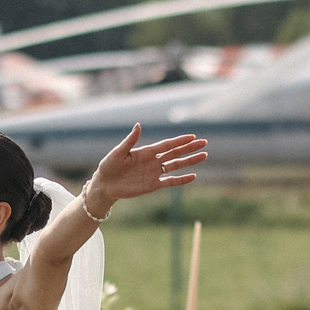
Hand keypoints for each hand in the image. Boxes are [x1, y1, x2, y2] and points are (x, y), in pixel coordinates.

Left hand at [83, 124, 207, 217]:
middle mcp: (152, 161)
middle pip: (175, 153)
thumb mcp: (118, 152)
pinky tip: (193, 176)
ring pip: (176, 165)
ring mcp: (154, 173)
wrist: (105, 185)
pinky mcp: (153, 185)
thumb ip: (130, 141)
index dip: (179, 140)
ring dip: (190, 161)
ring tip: (204, 156)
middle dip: (189, 148)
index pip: (166, 144)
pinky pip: (170, 181)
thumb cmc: (108, 166)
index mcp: (145, 151)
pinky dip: (181, 179)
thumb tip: (138, 125)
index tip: (192, 136)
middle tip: (204, 142)